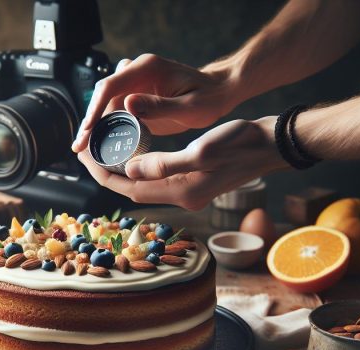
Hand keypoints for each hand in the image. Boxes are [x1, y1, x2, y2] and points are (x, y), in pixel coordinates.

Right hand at [70, 53, 236, 152]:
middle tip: (80, 146)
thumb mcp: (189, 106)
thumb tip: (128, 104)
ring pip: (106, 103)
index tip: (87, 131)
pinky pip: (116, 110)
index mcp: (147, 68)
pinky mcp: (138, 97)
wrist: (219, 92)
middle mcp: (137, 72)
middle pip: (103, 94)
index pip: (111, 86)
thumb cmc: (209, 98)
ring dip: (95, 124)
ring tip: (85, 150)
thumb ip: (160, 106)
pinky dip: (107, 126)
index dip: (95, 109)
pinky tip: (101, 144)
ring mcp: (136, 84)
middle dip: (90, 120)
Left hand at [77, 117, 289, 210]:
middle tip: (89, 149)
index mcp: (182, 192)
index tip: (86, 156)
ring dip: (122, 169)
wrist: (273, 145)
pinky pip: (158, 177)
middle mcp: (183, 196)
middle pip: (133, 189)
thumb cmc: (243, 144)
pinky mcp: (197, 180)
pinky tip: (135, 150)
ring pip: (145, 184)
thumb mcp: (203, 150)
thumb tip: (131, 169)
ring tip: (105, 149)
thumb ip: (166, 164)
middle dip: (108, 171)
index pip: (130, 189)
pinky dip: (141, 165)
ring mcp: (191, 190)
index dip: (104, 174)